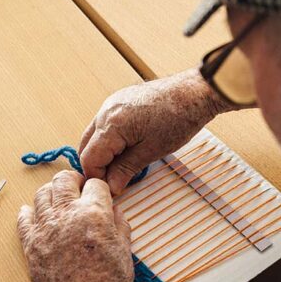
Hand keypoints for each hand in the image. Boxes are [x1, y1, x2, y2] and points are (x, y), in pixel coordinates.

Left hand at [17, 170, 132, 281]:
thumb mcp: (125, 252)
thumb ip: (120, 224)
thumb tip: (113, 210)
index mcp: (94, 214)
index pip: (96, 184)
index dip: (100, 188)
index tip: (101, 194)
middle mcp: (67, 215)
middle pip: (64, 179)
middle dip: (74, 179)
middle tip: (78, 188)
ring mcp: (45, 229)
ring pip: (42, 193)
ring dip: (52, 191)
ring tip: (59, 199)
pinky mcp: (30, 244)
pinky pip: (23, 218)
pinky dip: (28, 211)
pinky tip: (35, 213)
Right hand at [79, 68, 236, 194]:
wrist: (194, 92)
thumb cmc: (178, 118)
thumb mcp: (151, 151)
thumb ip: (126, 169)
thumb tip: (111, 187)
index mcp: (111, 125)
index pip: (89, 159)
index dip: (97, 177)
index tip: (110, 189)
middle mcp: (105, 111)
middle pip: (86, 147)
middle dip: (97, 166)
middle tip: (114, 180)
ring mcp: (111, 104)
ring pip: (94, 135)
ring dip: (103, 153)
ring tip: (122, 166)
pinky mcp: (118, 101)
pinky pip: (104, 124)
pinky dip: (109, 140)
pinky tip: (125, 149)